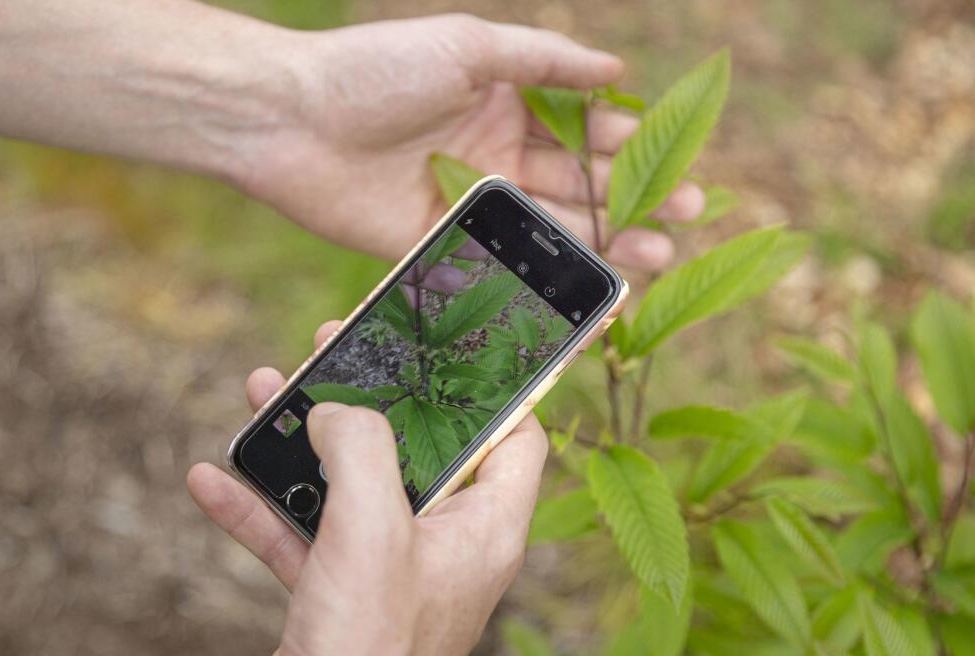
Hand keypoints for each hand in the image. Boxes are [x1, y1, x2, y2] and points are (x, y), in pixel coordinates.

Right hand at [186, 321, 547, 655]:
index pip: (517, 438)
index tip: (451, 347)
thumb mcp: (371, 527)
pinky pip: (306, 534)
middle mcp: (446, 548)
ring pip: (354, 484)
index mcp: (484, 529)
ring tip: (265, 391)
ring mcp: (392, 573)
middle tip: (338, 348)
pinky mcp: (342, 596)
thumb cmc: (366, 650)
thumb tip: (337, 408)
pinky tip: (215, 478)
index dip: (494, 387)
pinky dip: (265, 506)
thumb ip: (360, 445)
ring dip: (306, 442)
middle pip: (421, 448)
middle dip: (374, 398)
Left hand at [234, 14, 703, 271]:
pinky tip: (583, 289)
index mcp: (506, 102)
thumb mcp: (468, 46)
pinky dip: (541, 280)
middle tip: (687, 216)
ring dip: (603, 243)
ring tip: (655, 256)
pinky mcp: (436, 248)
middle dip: (634, 199)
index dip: (633, 146)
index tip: (681, 162)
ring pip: (548, 230)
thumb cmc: (375, 69)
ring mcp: (467, 205)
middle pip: (577, 185)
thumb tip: (618, 71)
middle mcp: (494, 156)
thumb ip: (543, 59)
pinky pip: (498, 266)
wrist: (288, 120)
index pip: (584, 128)